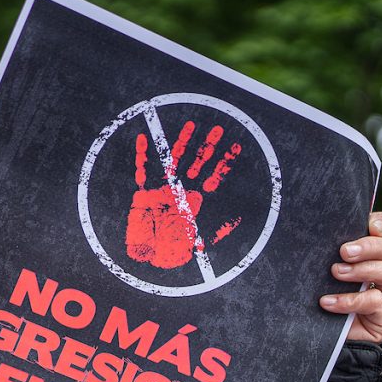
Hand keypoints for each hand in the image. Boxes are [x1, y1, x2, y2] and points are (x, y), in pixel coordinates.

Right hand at [125, 121, 240, 268]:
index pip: (214, 176)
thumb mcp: (201, 239)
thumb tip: (240, 218)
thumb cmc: (173, 250)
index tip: (235, 146)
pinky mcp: (143, 192)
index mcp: (195, 200)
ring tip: (190, 125)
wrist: (149, 256)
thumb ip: (219, 228)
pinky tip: (143, 138)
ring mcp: (162, 188)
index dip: (224, 162)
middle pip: (197, 163)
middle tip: (218, 129)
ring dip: (182, 143)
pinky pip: (141, 169)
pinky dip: (141, 154)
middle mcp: (181, 190)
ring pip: (174, 159)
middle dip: (208, 146)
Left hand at [320, 211, 381, 342]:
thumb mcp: (318, 274)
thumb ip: (325, 253)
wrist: (314, 341)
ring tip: (336, 272)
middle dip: (371, 248)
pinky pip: (376, 303)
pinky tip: (328, 302)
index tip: (369, 226)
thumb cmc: (314, 299)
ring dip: (364, 271)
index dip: (381, 225)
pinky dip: (351, 300)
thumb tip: (318, 229)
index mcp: (370, 257)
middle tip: (344, 251)